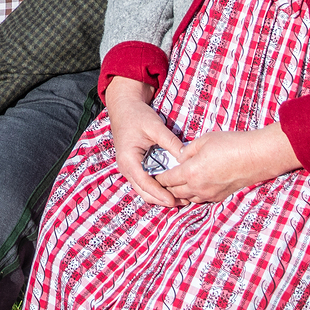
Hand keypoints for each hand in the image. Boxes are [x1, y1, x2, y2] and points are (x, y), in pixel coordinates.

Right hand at [104, 77, 185, 206]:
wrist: (124, 107)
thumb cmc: (138, 115)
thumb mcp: (155, 126)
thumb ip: (170, 142)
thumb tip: (186, 157)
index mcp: (128, 159)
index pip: (144, 183)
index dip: (159, 194)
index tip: (174, 201)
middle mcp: (126, 167)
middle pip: (143, 191)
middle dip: (162, 199)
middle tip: (182, 202)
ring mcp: (128, 168)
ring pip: (143, 190)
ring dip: (159, 196)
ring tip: (180, 199)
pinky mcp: (133, 166)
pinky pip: (144, 182)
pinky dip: (156, 188)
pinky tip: (171, 189)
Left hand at [154, 124, 299, 203]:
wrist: (257, 157)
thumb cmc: (231, 144)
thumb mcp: (204, 140)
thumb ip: (187, 150)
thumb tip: (179, 156)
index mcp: (190, 173)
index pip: (166, 179)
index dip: (157, 176)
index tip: (152, 172)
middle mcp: (198, 188)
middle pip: (174, 192)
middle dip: (165, 186)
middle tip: (159, 179)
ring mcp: (210, 195)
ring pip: (187, 198)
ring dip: (178, 192)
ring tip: (174, 184)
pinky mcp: (220, 196)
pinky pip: (200, 199)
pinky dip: (193, 194)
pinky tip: (193, 185)